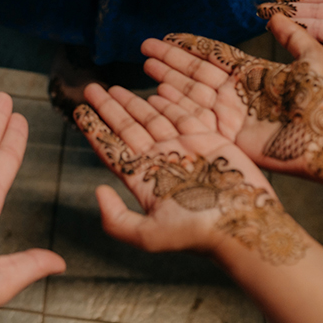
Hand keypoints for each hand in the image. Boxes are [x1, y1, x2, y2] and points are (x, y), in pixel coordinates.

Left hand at [73, 83, 308, 262]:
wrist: (244, 222)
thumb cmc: (197, 233)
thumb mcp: (148, 235)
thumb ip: (116, 219)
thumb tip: (97, 191)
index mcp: (144, 180)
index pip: (112, 149)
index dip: (94, 130)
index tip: (78, 111)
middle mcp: (160, 161)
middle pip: (127, 128)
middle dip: (108, 107)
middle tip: (90, 88)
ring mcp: (183, 148)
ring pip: (151, 117)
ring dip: (132, 101)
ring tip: (113, 87)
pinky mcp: (208, 138)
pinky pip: (183, 113)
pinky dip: (167, 101)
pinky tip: (152, 91)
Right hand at [140, 19, 322, 188]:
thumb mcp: (313, 58)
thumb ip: (292, 35)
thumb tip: (273, 13)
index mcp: (253, 75)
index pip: (213, 56)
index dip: (191, 46)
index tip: (169, 35)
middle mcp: (237, 94)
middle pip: (195, 72)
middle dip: (170, 60)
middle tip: (145, 48)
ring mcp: (231, 116)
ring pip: (190, 92)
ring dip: (167, 78)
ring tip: (145, 65)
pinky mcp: (228, 138)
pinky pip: (196, 118)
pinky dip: (174, 107)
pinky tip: (156, 94)